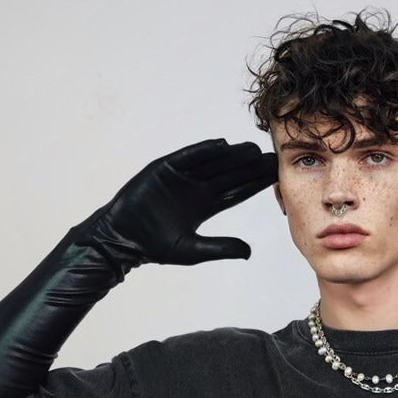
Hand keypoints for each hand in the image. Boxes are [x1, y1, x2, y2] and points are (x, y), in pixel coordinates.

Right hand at [74, 138, 278, 267]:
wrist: (124, 237)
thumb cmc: (155, 246)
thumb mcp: (193, 250)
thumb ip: (220, 248)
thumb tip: (248, 252)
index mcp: (205, 206)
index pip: (236, 192)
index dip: (254, 184)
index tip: (274, 177)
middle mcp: (197, 188)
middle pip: (229, 174)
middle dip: (249, 166)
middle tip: (272, 157)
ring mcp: (181, 176)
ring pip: (212, 163)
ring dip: (231, 155)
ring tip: (252, 149)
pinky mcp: (165, 168)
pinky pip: (187, 157)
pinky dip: (203, 151)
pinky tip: (221, 145)